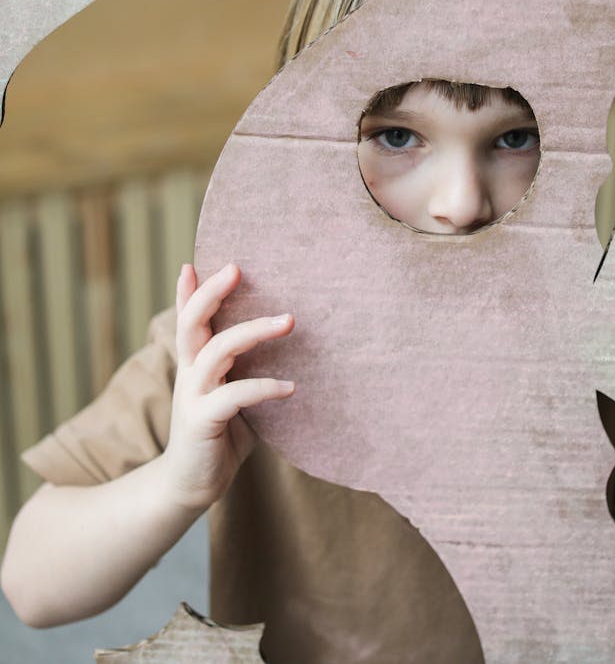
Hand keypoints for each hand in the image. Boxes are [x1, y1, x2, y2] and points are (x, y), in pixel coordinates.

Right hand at [163, 262, 294, 510]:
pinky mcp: (203, 421)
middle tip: (237, 268)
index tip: (194, 262)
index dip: (188, 291)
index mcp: (194, 363)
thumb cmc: (219, 435)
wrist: (189, 486)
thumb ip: (242, 369)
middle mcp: (188, 373)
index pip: (188, 318)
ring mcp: (192, 396)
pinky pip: (234, 395)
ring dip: (253, 331)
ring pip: (217, 350)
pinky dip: (264, 387)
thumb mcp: (230, 394)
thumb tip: (279, 339)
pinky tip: (291, 387)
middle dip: (211, 292)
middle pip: (192, 322)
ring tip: (289, 321)